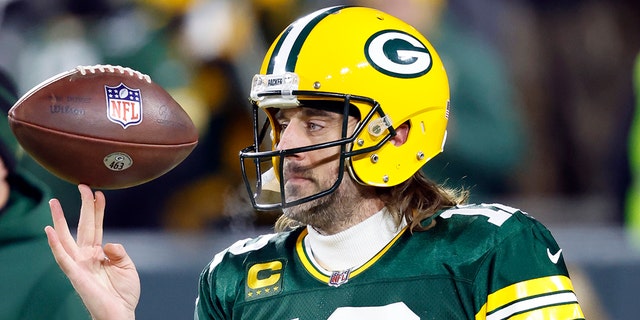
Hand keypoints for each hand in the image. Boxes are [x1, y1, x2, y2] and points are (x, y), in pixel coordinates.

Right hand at [45, 184, 139, 319]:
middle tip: (82, 185)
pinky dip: (54, 244)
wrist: (120, 314)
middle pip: (82, 226)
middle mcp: (86, 256)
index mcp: (99, 252)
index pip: (96, 225)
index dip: (97, 209)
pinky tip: (48, 231)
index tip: (99, 192)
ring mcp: (79, 264)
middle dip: (82, 206)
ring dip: (58, 220)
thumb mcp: (127, 266)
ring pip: (65, 238)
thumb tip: (108, 243)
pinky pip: (62, 257)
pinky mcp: (75, 274)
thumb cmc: (123, 293)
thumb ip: (119, 250)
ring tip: (54, 203)